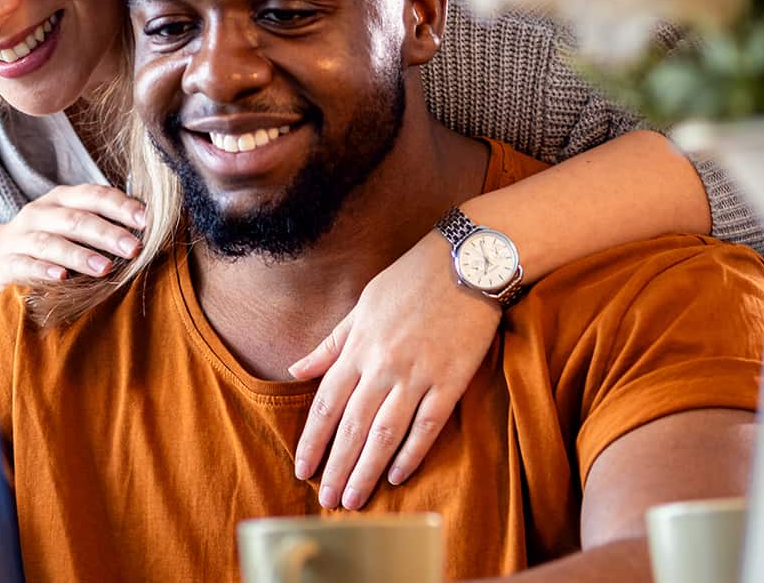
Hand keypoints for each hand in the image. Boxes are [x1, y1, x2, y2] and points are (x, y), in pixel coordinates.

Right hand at [0, 184, 146, 304]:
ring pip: (50, 242)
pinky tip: (62, 278)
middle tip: (134, 249)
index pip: (93, 195)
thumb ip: (98, 224)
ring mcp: (19, 238)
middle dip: (107, 233)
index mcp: (60, 199)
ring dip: (79, 254)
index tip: (146, 220)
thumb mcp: (67, 226)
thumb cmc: (42, 241)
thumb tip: (146, 232)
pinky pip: (25, 265)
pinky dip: (44, 270)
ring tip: (105, 268)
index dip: (120, 205)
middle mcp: (39, 213)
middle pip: (75, 219)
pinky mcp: (5, 263)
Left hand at [288, 231, 502, 509]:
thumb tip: (296, 369)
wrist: (466, 262)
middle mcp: (382, 365)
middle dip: (336, 467)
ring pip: (384, 433)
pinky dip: (411, 453)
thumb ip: (331, 344)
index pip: (325, 405)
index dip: (312, 442)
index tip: (302, 470)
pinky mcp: (451, 380)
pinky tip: (397, 477)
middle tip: (326, 502)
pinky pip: (427, 425)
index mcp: (357, 347)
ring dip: (366, 470)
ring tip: (353, 499)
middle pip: (351, 427)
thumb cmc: (411, 280)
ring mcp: (417, 374)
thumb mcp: (362, 305)